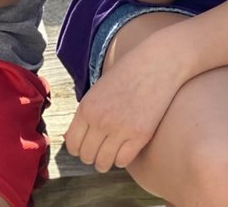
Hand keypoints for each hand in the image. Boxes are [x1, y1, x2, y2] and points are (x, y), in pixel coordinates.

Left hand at [63, 45, 182, 171]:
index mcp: (86, 108)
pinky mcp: (140, 135)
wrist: (157, 64)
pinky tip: (126, 148)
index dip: (79, 148)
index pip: (72, 144)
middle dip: (92, 155)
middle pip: (86, 156)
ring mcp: (120, 129)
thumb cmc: (127, 75)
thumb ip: (86, 113)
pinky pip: (122, 161)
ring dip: (105, 161)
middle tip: (101, 148)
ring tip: (112, 152)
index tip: (87, 144)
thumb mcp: (98, 90)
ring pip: (102, 163)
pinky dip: (122, 159)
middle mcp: (100, 121)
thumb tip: (71, 138)